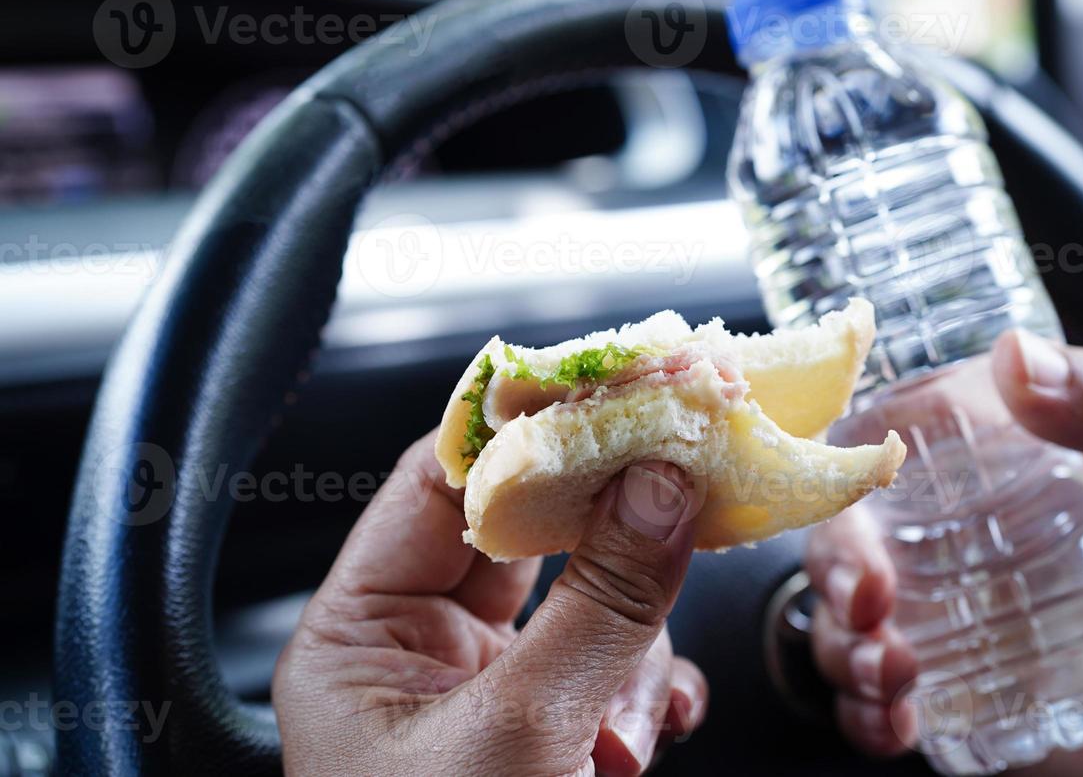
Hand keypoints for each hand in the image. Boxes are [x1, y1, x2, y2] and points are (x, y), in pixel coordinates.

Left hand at [273, 432, 707, 775]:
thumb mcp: (519, 732)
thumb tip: (660, 485)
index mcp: (359, 640)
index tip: (605, 391)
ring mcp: (491, 701)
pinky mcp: (552, 742)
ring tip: (626, 725)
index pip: (434, 486)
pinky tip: (655, 726)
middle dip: (606, 542)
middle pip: (532, 539)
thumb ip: (597, 604)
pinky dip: (650, 696)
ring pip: (591, 609)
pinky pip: (619, 674)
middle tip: (673, 493)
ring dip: (634, 653)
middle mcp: (422, 659)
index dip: (520, 433)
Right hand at [806, 329, 1082, 774]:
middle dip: (837, 563)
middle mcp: (964, 532)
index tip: (851, 484)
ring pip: (848, 614)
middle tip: (869, 600)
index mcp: (1008, 460)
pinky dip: (863, 712)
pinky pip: (876, 698)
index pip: (899, 432)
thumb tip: (1014, 353)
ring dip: (842, 644)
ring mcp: (956, 614)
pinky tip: (894, 721)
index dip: (853, 452)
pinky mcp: (957, 691)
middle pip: (852, 527)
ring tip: (892, 676)